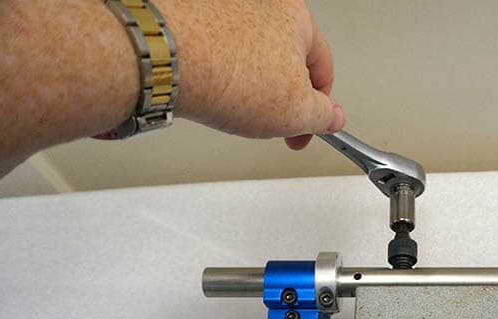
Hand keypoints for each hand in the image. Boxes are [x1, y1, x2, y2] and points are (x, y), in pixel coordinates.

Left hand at [158, 0, 344, 149]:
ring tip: (238, 109)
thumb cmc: (228, 74)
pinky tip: (217, 96)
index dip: (320, 108)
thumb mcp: (296, 112)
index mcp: (296, 17)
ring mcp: (227, 12)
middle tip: (274, 125)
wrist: (167, 60)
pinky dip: (225, 79)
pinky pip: (223, 58)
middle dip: (284, 99)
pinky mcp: (198, 24)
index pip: (323, 69)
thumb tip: (330, 117)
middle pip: (287, 64)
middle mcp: (263, 5)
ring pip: (254, 62)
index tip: (310, 128)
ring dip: (254, 91)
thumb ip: (323, 116)